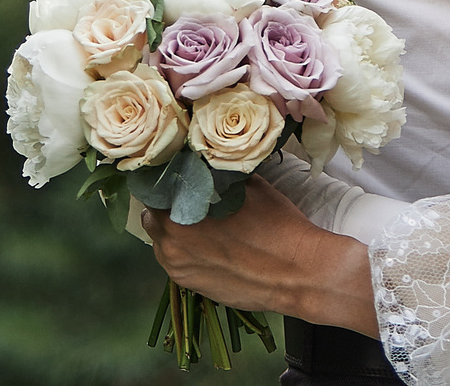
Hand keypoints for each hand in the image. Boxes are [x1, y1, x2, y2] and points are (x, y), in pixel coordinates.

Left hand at [140, 176, 377, 335]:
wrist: (297, 273)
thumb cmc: (276, 225)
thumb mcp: (249, 185)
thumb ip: (219, 175)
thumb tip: (206, 162)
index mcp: (181, 211)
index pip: (155, 188)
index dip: (166, 179)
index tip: (178, 174)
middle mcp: (171, 241)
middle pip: (152, 216)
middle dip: (166, 205)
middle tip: (187, 197)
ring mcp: (178, 268)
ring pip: (161, 241)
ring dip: (172, 229)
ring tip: (198, 222)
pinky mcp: (189, 286)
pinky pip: (174, 262)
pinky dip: (183, 251)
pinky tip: (206, 244)